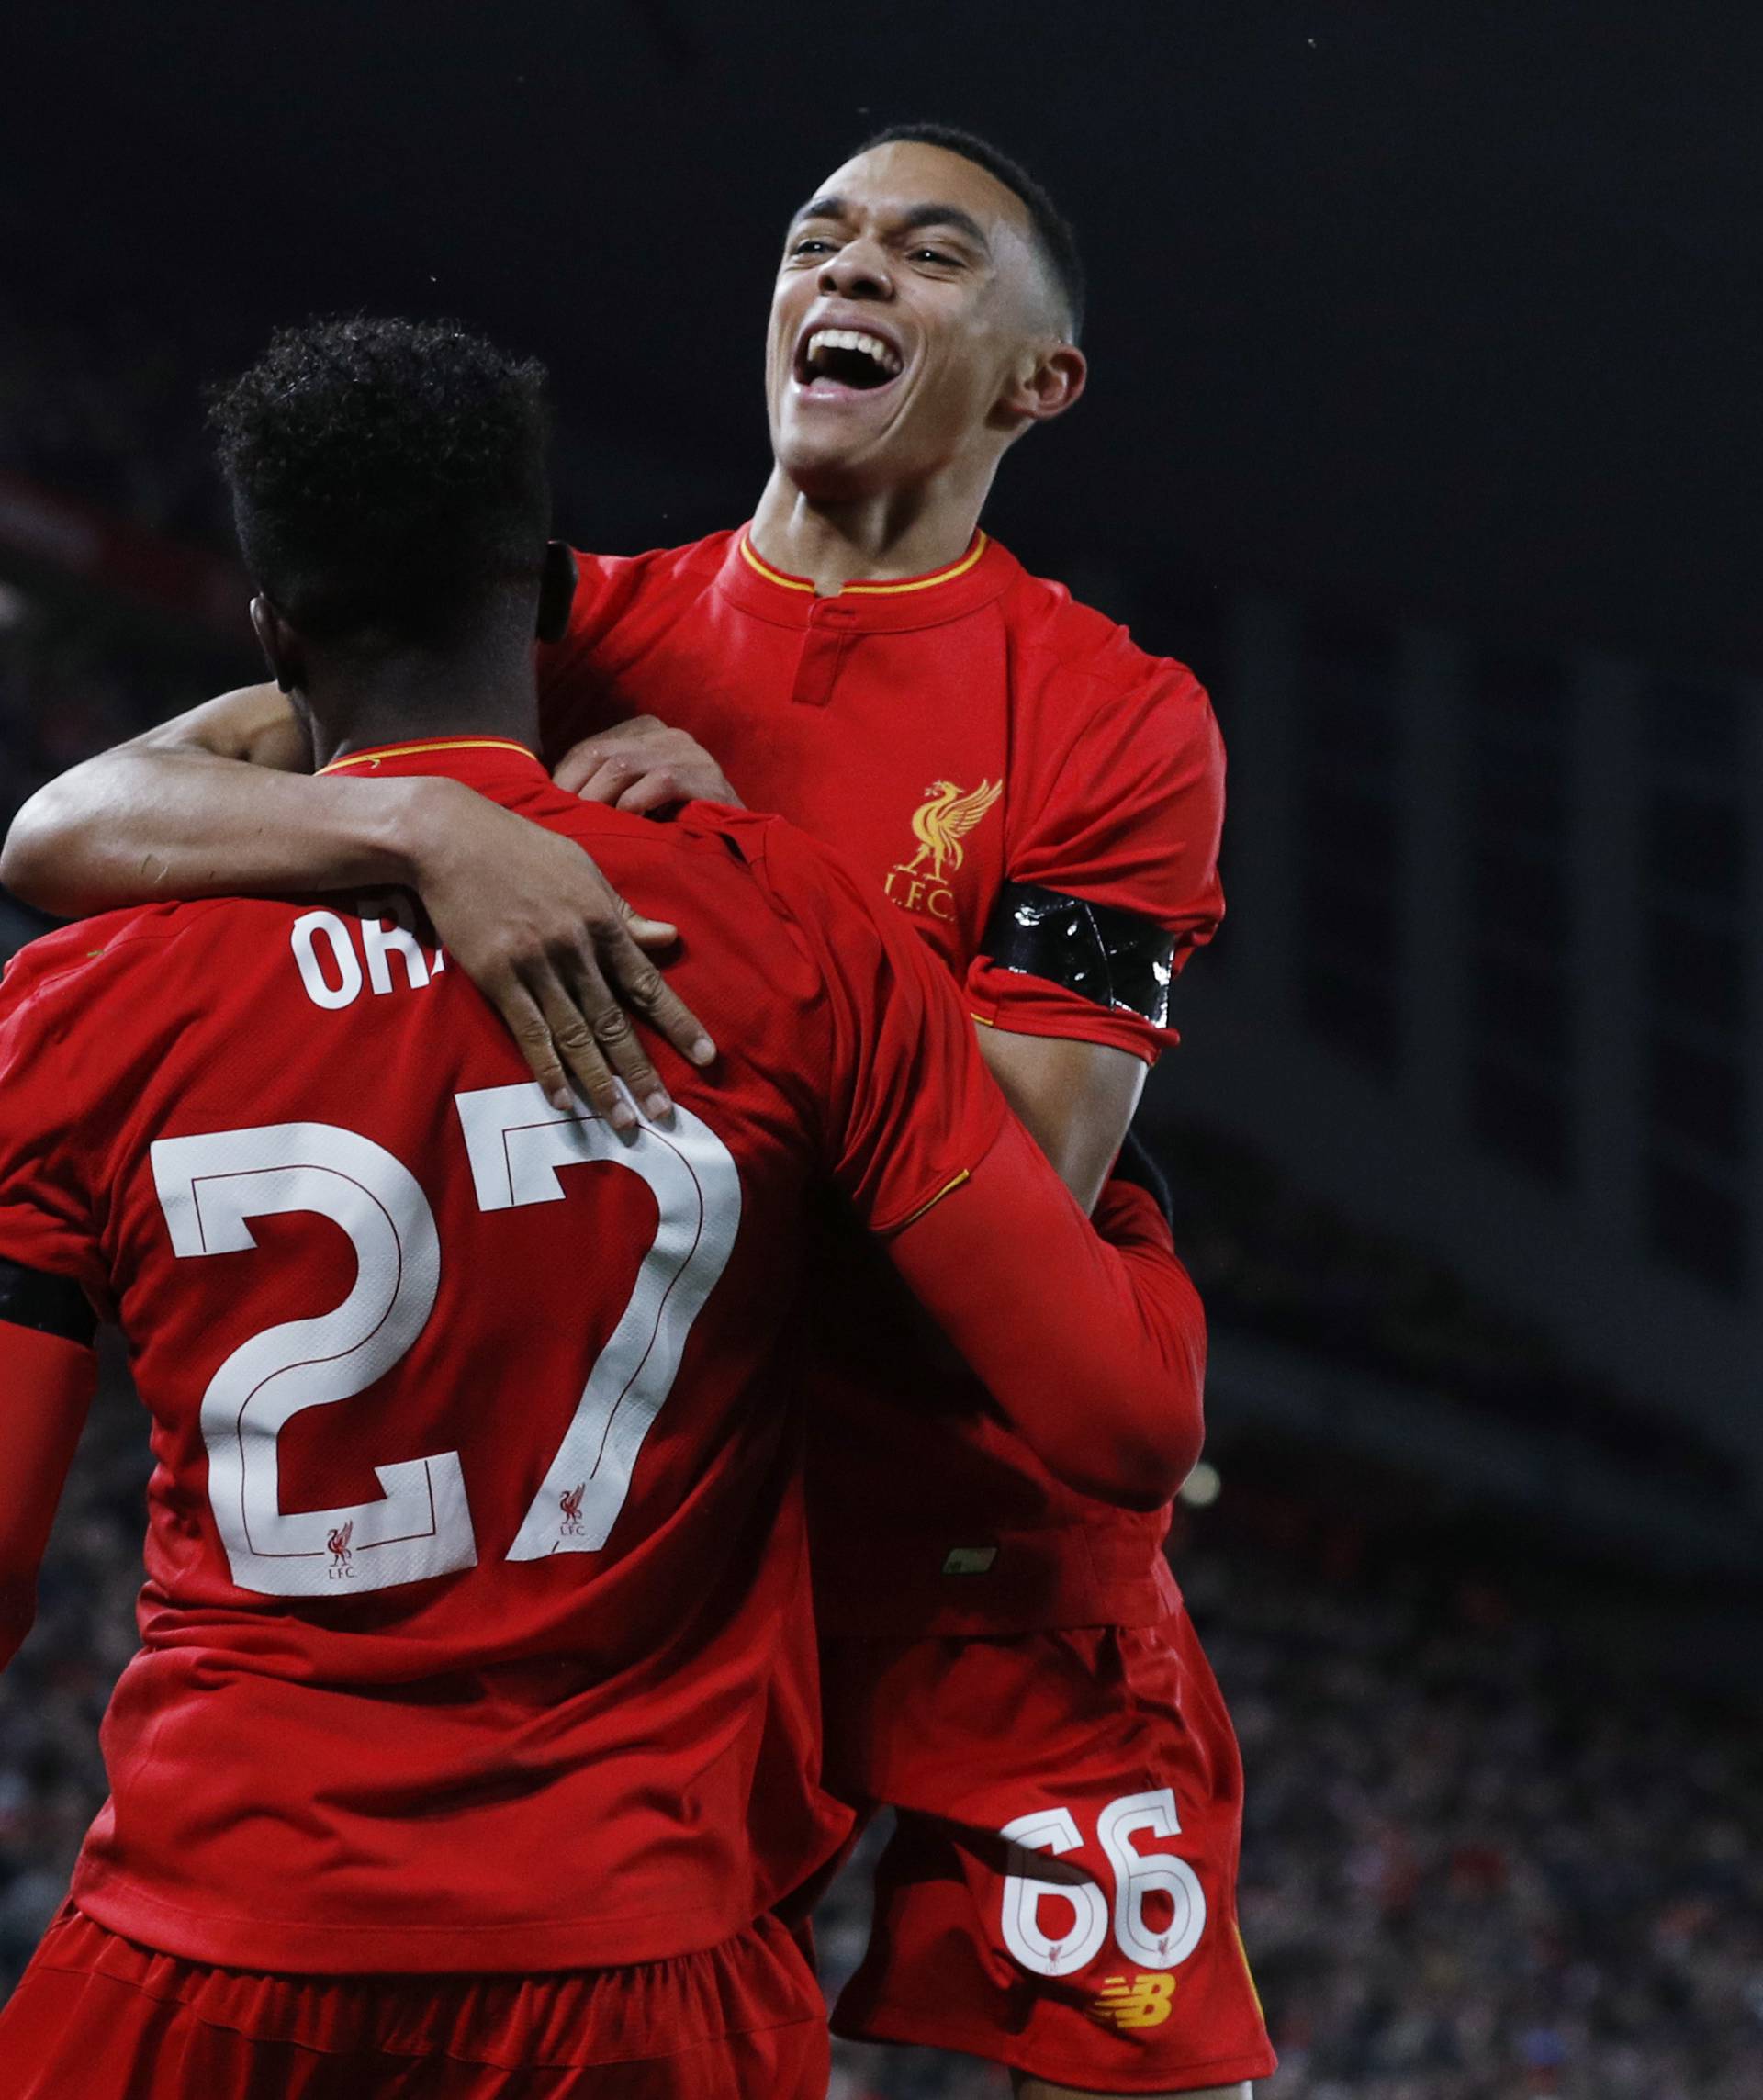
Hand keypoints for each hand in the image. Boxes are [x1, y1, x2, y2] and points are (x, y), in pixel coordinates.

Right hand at [399, 778, 714, 1125]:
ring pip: (575, 1036)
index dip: (679, 1023)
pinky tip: (564, 1101)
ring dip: (601, 1084)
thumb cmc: (521, 850)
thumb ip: (623, 913)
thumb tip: (670, 938)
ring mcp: (534, 966)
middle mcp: (574, 949)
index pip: (648, 983)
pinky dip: (548, 1070)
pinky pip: (528, 1032)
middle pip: (615, 1021)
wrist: (450, 838)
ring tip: (622, 1123)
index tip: (706, 1057)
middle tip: (664, 1114)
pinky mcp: (496, 977)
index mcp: (601, 921)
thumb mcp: (583, 870)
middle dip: (642, 1072)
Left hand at [552, 716, 740, 812]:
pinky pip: (660, 781)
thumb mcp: (636, 797)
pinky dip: (636, 803)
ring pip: (623, 764)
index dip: (565, 779)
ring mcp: (687, 751)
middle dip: (575, 789)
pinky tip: (629, 824)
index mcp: (645, 732)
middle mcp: (665, 734)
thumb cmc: (679, 823)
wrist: (740, 840)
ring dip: (599, 798)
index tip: (549, 808)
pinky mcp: (705, 775)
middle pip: (601, 752)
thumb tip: (550, 800)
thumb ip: (604, 788)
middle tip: (561, 823)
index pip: (590, 748)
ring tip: (588, 826)